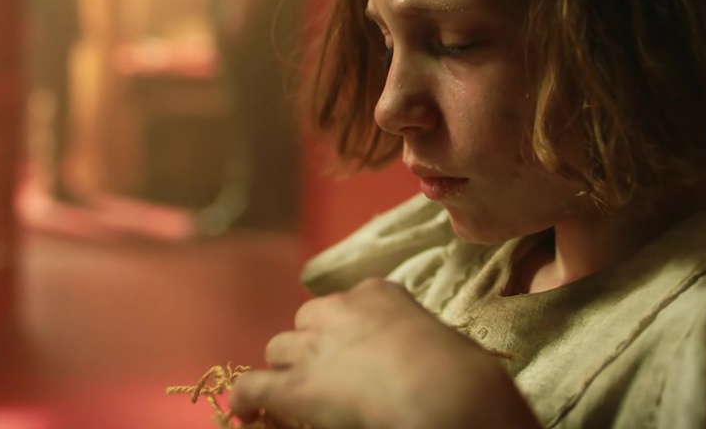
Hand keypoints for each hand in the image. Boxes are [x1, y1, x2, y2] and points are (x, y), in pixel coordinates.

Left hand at [228, 278, 541, 428]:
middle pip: (307, 320)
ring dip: (287, 367)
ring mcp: (315, 347)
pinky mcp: (297, 386)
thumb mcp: (439, 337)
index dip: (347, 328)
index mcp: (378, 292)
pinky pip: (254, 386)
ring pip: (279, 348)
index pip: (348, 302)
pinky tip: (245, 412)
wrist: (443, 391)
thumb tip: (417, 355)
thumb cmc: (460, 368)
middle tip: (328, 371)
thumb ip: (415, 338)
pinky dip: (246, 398)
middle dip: (312, 343)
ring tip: (295, 393)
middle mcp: (339, 309)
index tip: (358, 347)